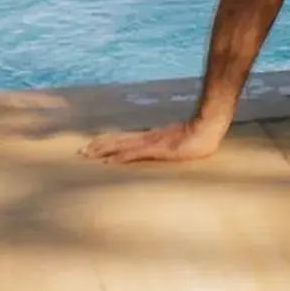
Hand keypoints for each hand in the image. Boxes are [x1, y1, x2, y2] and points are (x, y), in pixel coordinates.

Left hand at [81, 117, 224, 165]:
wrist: (209, 128)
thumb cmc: (198, 137)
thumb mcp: (180, 143)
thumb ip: (169, 144)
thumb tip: (163, 149)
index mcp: (152, 137)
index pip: (124, 139)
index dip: (107, 142)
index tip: (91, 146)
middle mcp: (148, 138)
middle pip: (119, 140)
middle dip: (100, 146)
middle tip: (81, 152)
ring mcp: (153, 142)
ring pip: (123, 145)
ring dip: (105, 150)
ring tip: (88, 154)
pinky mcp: (159, 149)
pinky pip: (137, 154)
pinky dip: (122, 157)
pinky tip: (110, 162)